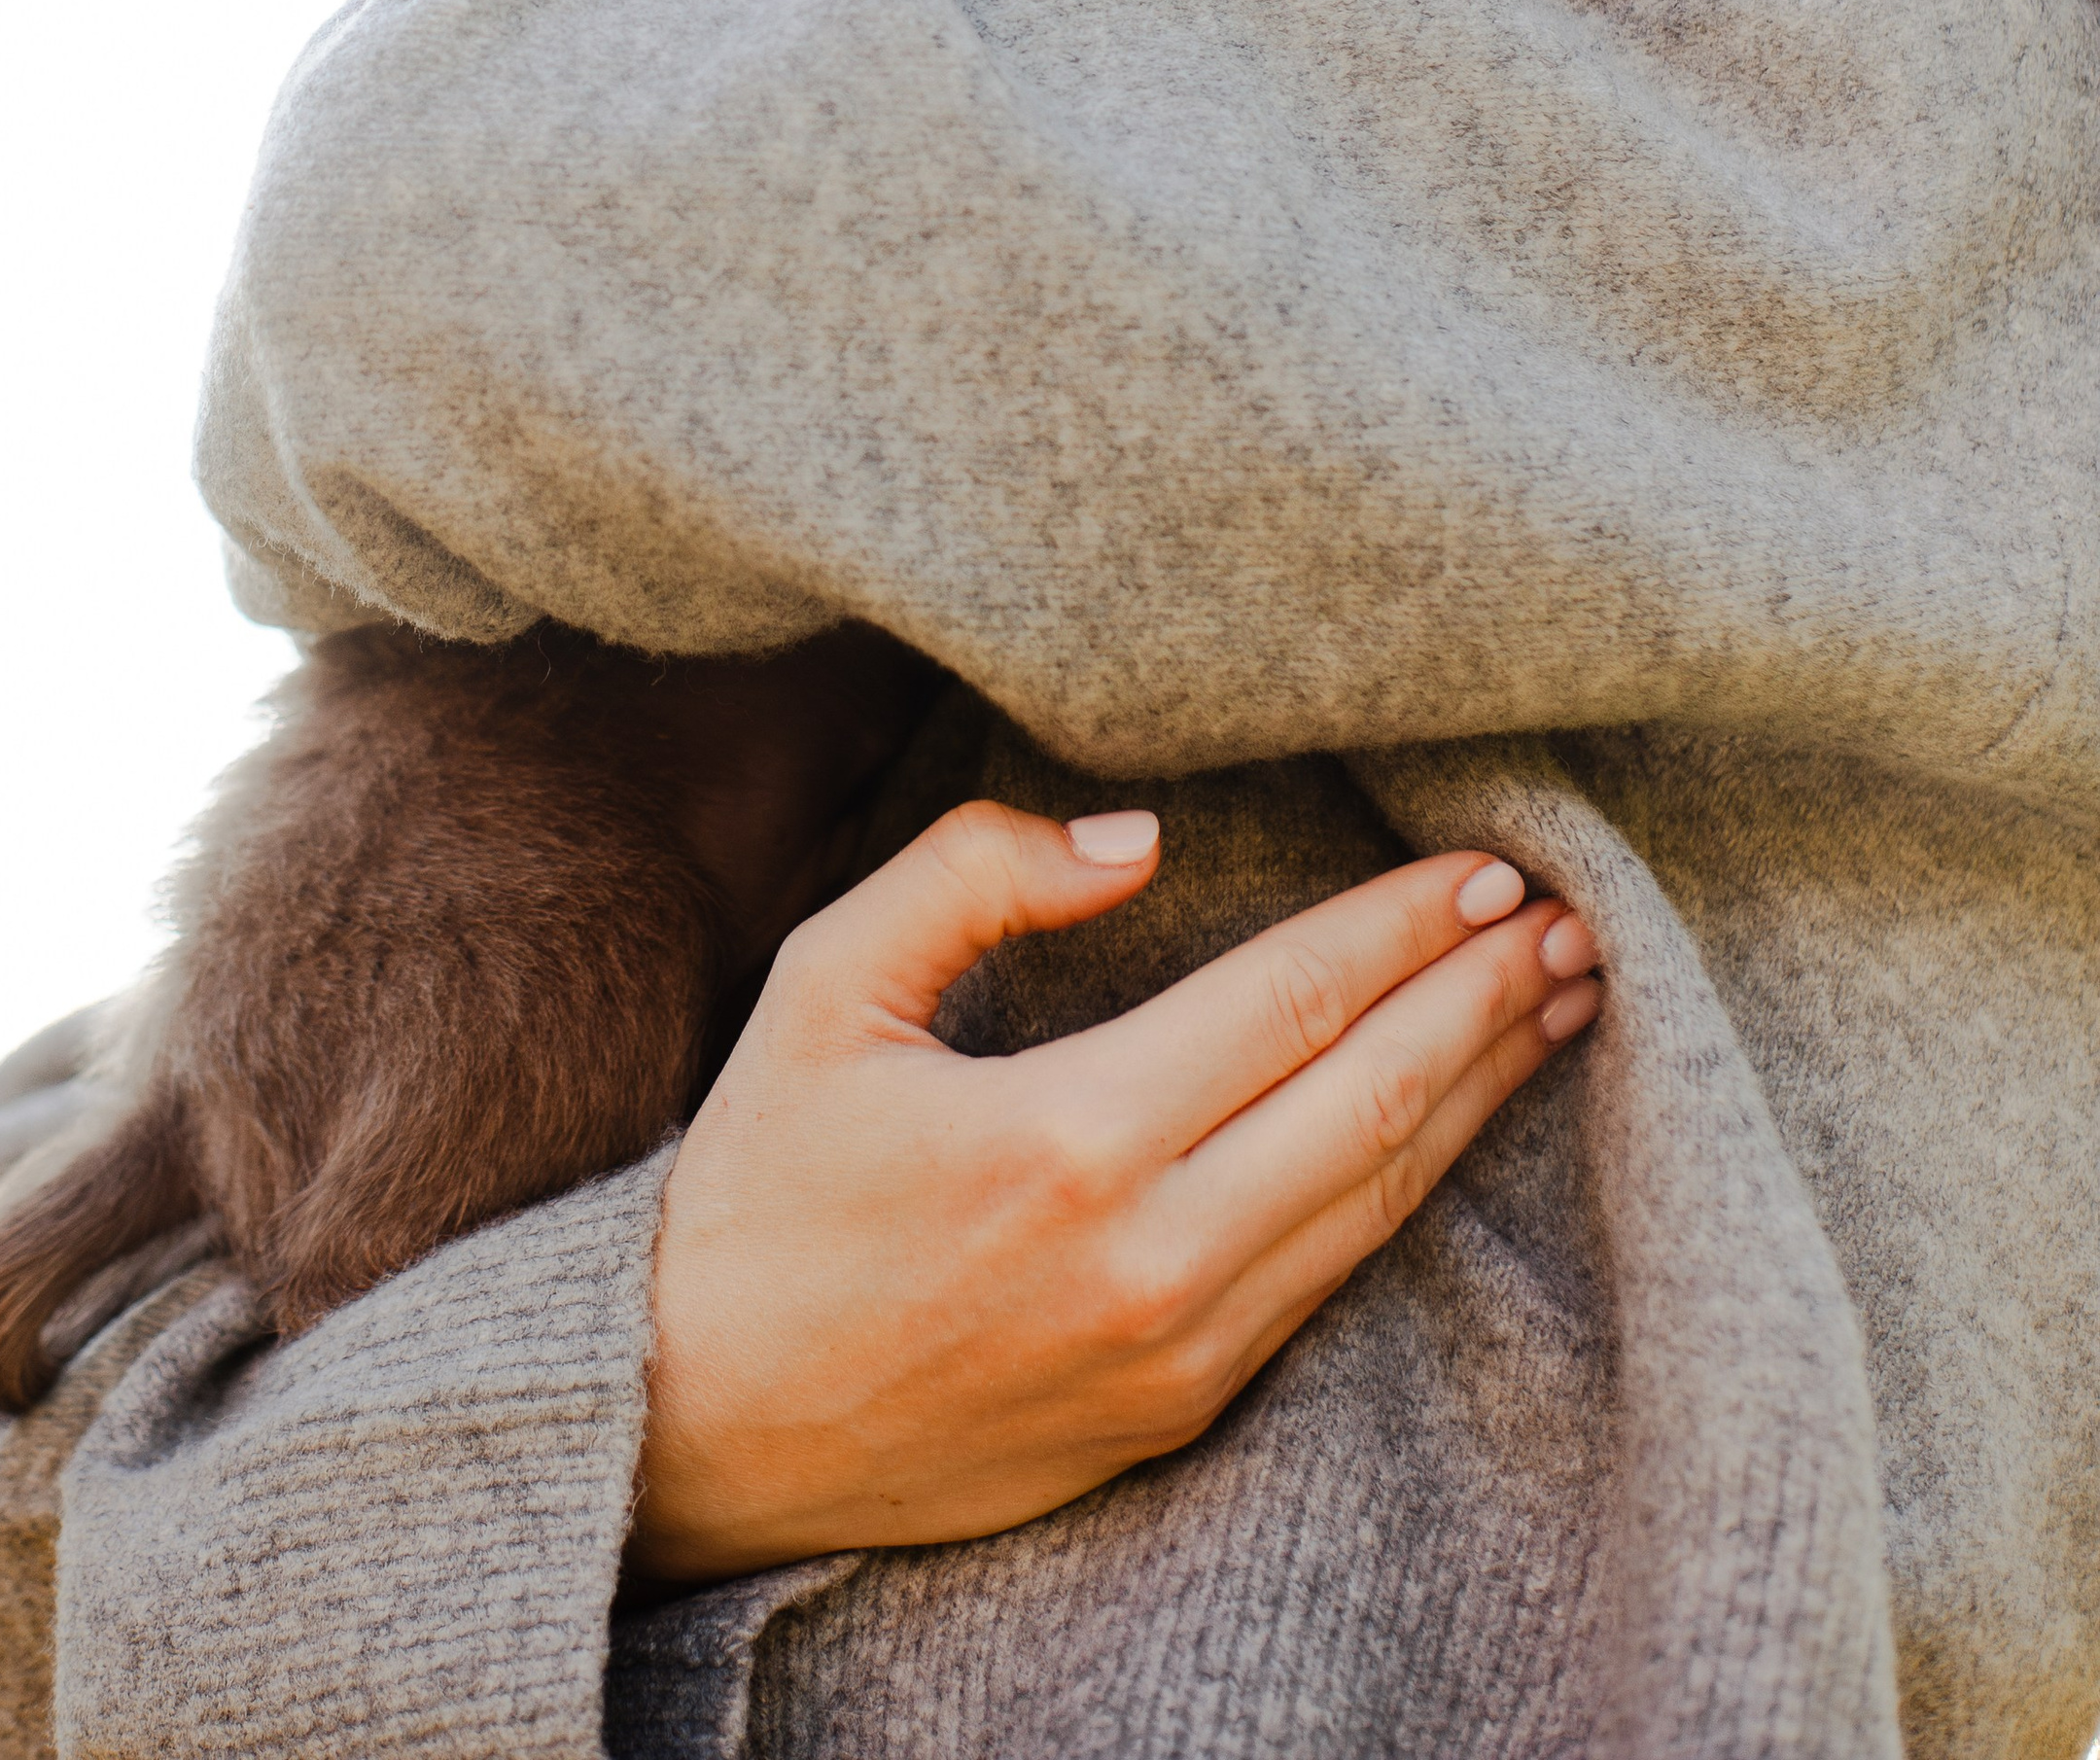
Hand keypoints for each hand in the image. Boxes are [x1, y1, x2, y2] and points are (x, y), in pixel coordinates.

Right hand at [629, 800, 1597, 1583]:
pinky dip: (1408, 1189)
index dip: (1404, 929)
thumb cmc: (755, 1190)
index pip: (1291, 1003)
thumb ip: (973, 874)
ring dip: (1478, 1095)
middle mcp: (1146, 1258)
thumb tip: (1135, 842)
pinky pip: (1328, 1281)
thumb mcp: (825, 987)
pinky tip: (1451, 1126)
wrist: (694, 1427)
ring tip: (1557, 1011)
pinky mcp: (1176, 1413)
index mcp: (1064, 1137)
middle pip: (1370, 1100)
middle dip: (1484, 1003)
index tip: (1491, 869)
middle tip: (1575, 925)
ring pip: (1375, 1202)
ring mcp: (1174, 1353)